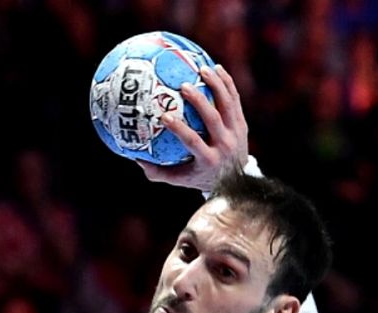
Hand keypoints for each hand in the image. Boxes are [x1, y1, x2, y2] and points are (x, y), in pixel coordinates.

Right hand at [136, 64, 249, 191]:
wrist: (236, 180)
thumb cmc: (201, 177)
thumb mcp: (180, 179)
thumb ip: (157, 172)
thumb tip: (135, 158)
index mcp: (208, 159)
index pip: (192, 141)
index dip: (179, 129)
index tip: (164, 117)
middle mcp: (224, 145)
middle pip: (212, 118)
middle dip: (199, 101)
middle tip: (184, 86)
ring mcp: (236, 133)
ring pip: (227, 105)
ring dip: (216, 85)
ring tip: (202, 69)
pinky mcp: (241, 124)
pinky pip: (235, 100)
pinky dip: (227, 83)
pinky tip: (217, 68)